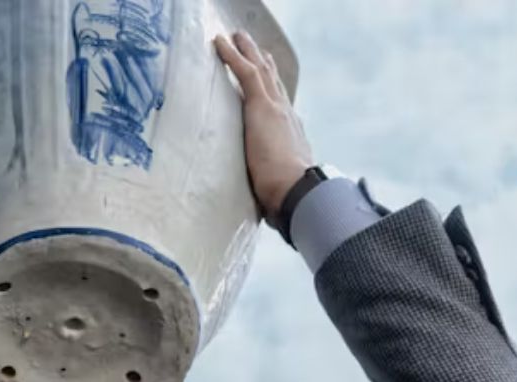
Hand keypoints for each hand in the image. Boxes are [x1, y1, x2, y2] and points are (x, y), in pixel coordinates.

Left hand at [213, 31, 313, 220]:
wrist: (297, 193)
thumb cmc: (287, 199)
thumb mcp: (275, 189)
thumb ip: (269, 189)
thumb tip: (266, 210)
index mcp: (290, 135)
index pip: (280, 107)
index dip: (273, 91)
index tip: (268, 80)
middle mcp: (286, 116)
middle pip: (273, 82)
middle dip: (263, 62)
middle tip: (254, 46)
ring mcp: (276, 109)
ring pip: (260, 71)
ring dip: (248, 51)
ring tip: (237, 36)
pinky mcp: (262, 107)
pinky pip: (246, 73)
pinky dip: (232, 56)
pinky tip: (219, 42)